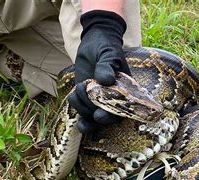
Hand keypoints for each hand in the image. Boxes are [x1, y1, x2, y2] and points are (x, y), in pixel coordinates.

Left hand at [68, 10, 130, 132]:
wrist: (95, 42)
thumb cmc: (107, 47)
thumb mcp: (108, 54)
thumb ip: (107, 66)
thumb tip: (106, 80)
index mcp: (125, 92)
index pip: (121, 111)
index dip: (111, 117)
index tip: (99, 116)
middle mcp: (113, 99)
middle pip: (106, 118)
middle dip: (94, 116)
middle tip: (87, 111)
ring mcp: (98, 99)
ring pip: (91, 115)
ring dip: (82, 108)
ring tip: (79, 87)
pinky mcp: (86, 97)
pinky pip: (81, 109)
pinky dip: (76, 106)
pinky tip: (73, 96)